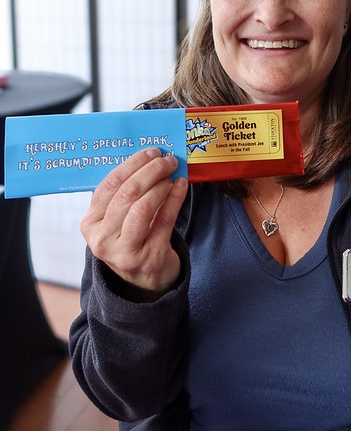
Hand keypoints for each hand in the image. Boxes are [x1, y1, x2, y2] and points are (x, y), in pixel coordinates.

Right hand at [80, 148, 187, 295]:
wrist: (144, 279)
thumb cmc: (131, 238)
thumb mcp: (116, 220)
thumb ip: (123, 194)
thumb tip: (147, 158)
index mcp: (90, 224)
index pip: (109, 186)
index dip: (132, 165)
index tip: (150, 151)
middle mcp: (102, 239)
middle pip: (127, 195)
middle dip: (150, 171)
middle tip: (167, 160)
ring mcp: (125, 251)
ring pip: (143, 208)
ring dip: (161, 185)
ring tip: (173, 173)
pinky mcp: (150, 257)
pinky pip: (165, 220)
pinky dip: (175, 198)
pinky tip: (181, 186)